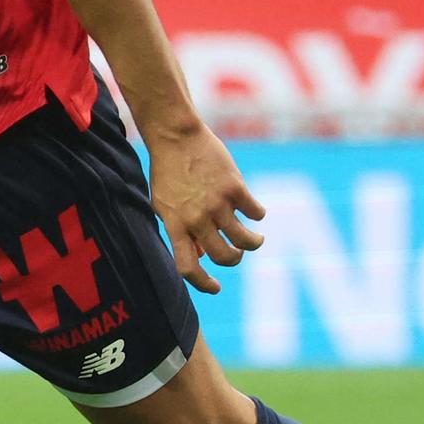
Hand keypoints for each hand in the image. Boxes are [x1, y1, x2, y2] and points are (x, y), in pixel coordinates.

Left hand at [144, 121, 264, 294]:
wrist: (176, 136)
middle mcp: (197, 218)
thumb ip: (180, 232)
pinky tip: (255, 211)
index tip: (216, 287)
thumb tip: (201, 256)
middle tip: (237, 254)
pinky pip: (256, 212)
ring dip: (253, 243)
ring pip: (245, 240)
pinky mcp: (235, 187)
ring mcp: (217, 203)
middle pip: (224, 257)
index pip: (188, 268)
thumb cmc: (168, 172)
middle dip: (234, 260)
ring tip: (255, 240)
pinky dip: (258, 215)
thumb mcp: (164, 206)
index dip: (203, 284)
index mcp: (175, 226)